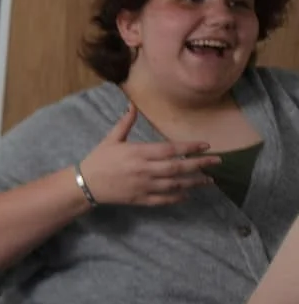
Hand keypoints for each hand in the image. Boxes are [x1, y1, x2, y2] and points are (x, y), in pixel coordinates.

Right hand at [79, 106, 220, 206]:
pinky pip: (163, 199)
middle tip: (217, 162)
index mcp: (139, 153)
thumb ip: (125, 123)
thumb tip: (132, 105)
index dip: (189, 147)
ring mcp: (144, 186)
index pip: (170, 149)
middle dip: (200, 164)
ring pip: (175, 184)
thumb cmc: (98, 160)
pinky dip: (177, 198)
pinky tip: (188, 195)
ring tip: (209, 180)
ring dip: (194, 182)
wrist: (85, 185)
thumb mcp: (110, 140)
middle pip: (178, 167)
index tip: (206, 145)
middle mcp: (145, 170)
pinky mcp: (140, 199)